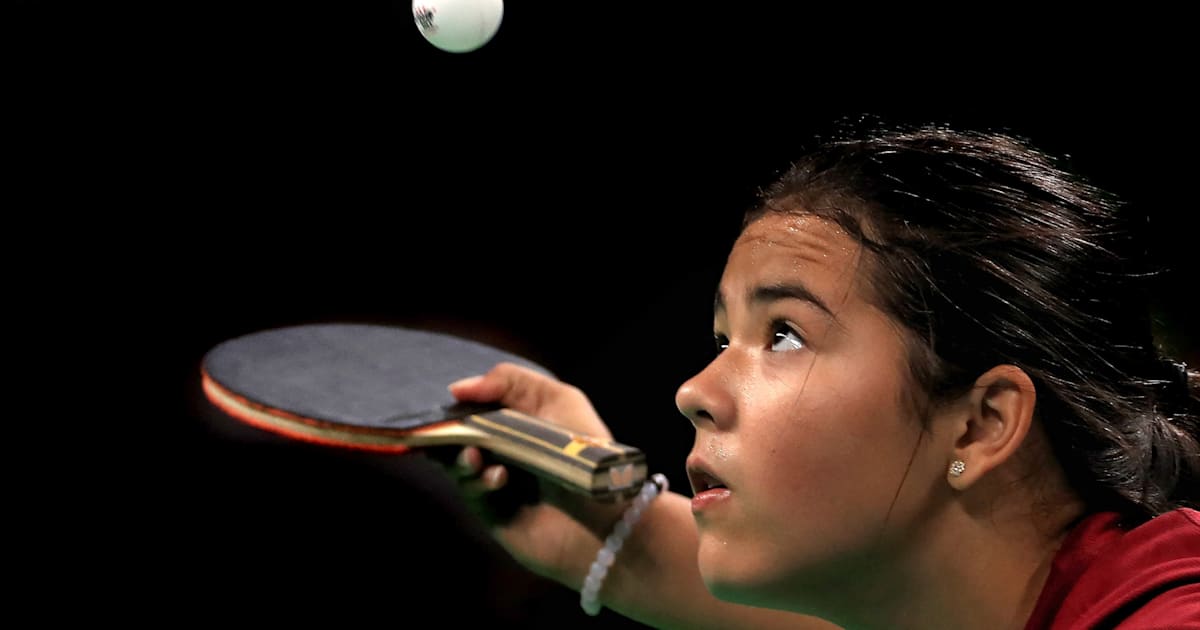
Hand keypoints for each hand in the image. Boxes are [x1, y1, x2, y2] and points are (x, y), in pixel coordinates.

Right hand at [444, 362, 625, 585]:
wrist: (606, 516)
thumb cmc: (589, 452)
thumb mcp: (556, 399)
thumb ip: (509, 382)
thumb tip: (456, 388)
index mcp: (521, 422)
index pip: (479, 408)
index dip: (461, 405)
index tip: (450, 400)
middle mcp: (507, 451)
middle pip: (461, 436)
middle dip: (451, 432)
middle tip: (447, 430)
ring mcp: (499, 483)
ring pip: (460, 464)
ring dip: (462, 458)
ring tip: (474, 457)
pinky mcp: (495, 513)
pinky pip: (472, 492)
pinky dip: (477, 480)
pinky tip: (497, 477)